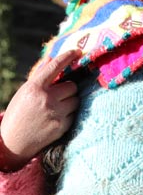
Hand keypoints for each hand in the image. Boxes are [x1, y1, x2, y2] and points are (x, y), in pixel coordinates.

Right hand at [0, 49, 80, 168]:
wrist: (13, 143)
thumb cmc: (18, 113)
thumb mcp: (24, 92)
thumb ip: (40, 76)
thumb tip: (51, 59)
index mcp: (34, 87)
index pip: (55, 66)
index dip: (68, 56)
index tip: (77, 51)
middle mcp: (46, 99)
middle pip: (72, 86)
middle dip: (67, 89)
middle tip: (58, 95)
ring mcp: (55, 113)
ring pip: (76, 100)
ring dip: (70, 101)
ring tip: (56, 108)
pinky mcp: (62, 127)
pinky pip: (75, 114)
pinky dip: (69, 114)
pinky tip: (55, 118)